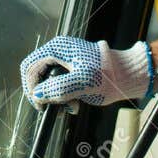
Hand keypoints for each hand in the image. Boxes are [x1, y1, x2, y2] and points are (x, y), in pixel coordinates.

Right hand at [20, 37, 151, 107]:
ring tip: (72, 106)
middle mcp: (58, 52)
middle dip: (46, 95)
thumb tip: (38, 95)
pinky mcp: (73, 70)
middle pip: (38, 76)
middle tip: (56, 109)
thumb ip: (58, 88)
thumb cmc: (108, 75)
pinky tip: (77, 103)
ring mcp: (66, 60)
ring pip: (49, 83)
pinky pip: (60, 85)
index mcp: (57, 49)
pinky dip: (65, 96)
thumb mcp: (82, 83)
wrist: (128, 74)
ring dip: (57, 98)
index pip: (29, 66)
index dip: (30, 86)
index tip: (39, 104)